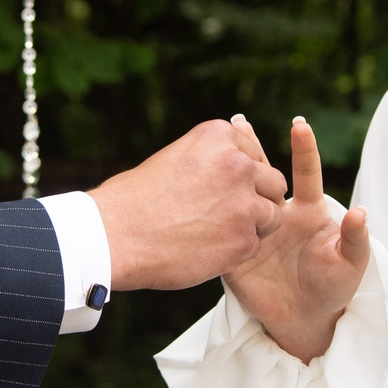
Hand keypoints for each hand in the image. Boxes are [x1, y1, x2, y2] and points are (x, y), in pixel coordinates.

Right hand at [90, 119, 288, 291]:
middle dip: (257, 199)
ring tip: (218, 233)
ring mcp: (244, 203)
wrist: (114, 235)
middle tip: (228, 215)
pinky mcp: (243, 240)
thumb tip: (240, 164)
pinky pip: (256, 244)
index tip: (222, 189)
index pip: (255, 154)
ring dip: (252, 226)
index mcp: (220, 137)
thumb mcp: (177, 158)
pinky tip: (208, 249)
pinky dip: (237, 250)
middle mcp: (238, 164)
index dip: (244, 176)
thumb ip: (213, 159)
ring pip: (272, 215)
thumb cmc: (135, 199)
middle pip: (273, 182)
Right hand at [221, 117, 370, 361]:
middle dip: (252, 147)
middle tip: (239, 122)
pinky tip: (198, 197)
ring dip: (228, 173)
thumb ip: (355, 240)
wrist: (304, 319)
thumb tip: (361, 213)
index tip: (299, 124)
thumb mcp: (350, 265)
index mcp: (308, 210)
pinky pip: (222, 230)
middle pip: (263, 174)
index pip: (305, 173)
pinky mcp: (235, 249)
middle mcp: (278, 213)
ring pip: (238, 195)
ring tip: (216, 151)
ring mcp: (254, 228)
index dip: (303, 148)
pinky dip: (212, 215)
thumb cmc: (334, 287)